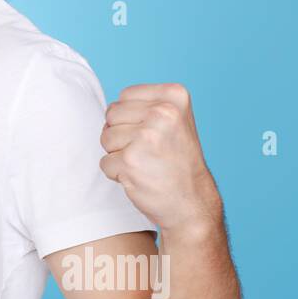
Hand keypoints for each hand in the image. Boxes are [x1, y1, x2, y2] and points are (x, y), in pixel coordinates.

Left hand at [99, 83, 221, 233]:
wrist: (192, 203)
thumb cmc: (178, 162)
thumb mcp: (174, 120)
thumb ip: (146, 106)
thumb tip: (109, 108)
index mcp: (175, 95)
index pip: (125, 95)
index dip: (130, 118)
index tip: (154, 135)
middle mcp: (163, 112)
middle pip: (112, 114)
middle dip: (121, 135)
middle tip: (148, 152)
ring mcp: (147, 136)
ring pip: (105, 138)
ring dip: (118, 155)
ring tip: (145, 163)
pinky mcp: (131, 160)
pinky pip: (105, 162)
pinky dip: (117, 173)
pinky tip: (141, 176)